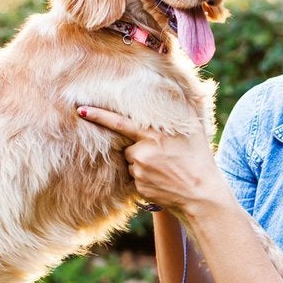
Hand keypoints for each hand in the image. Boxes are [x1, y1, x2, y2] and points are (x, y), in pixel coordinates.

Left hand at [77, 105, 220, 214]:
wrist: (202, 195)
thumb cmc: (200, 160)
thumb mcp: (195, 131)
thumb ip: (183, 109)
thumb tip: (175, 87)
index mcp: (156, 134)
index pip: (121, 123)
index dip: (99, 115)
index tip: (80, 110)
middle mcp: (144, 151)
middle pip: (128, 146)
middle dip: (140, 148)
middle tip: (164, 157)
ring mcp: (140, 170)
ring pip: (131, 162)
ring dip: (142, 163)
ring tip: (165, 169)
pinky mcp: (139, 186)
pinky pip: (135, 177)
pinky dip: (145, 177)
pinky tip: (162, 180)